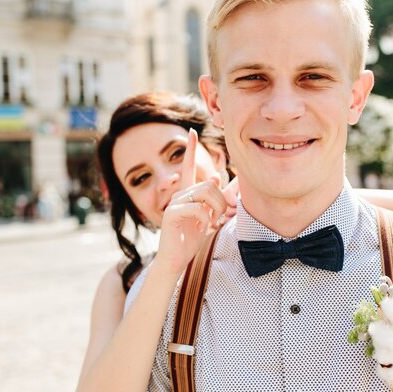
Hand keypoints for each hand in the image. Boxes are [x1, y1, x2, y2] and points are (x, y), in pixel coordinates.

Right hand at [154, 129, 232, 277]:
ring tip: (212, 221)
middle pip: (209, 183)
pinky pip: (197, 208)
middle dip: (221, 200)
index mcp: (187, 193)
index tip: (192, 132)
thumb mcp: (209, 218)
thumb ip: (216, 200)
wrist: (176, 260)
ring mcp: (174, 202)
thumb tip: (219, 177)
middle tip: (220, 217)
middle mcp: (179, 194)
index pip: (189, 166)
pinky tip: (203, 227)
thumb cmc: (191, 239)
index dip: (191, 150)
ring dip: (216, 208)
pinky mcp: (171, 213)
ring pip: (205, 192)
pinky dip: (206, 218)